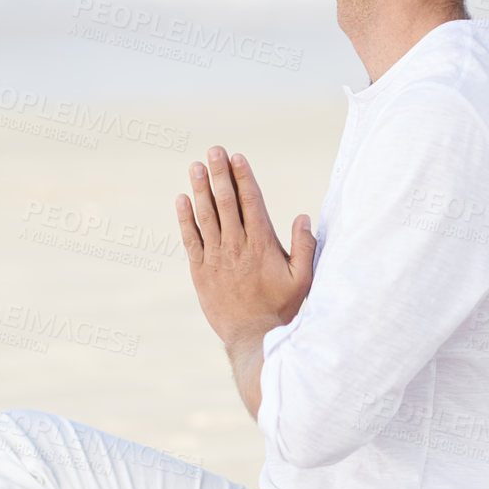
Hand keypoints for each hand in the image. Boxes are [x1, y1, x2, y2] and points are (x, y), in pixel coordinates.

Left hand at [175, 147, 316, 354]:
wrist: (253, 337)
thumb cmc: (282, 308)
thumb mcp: (303, 279)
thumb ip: (305, 247)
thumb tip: (303, 217)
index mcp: (262, 245)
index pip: (251, 202)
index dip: (243, 177)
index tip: (237, 157)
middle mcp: (237, 246)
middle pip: (226, 202)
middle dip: (220, 174)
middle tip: (214, 150)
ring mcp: (217, 258)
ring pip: (206, 216)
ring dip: (201, 189)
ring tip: (196, 166)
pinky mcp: (201, 271)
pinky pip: (190, 239)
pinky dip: (185, 219)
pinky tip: (182, 199)